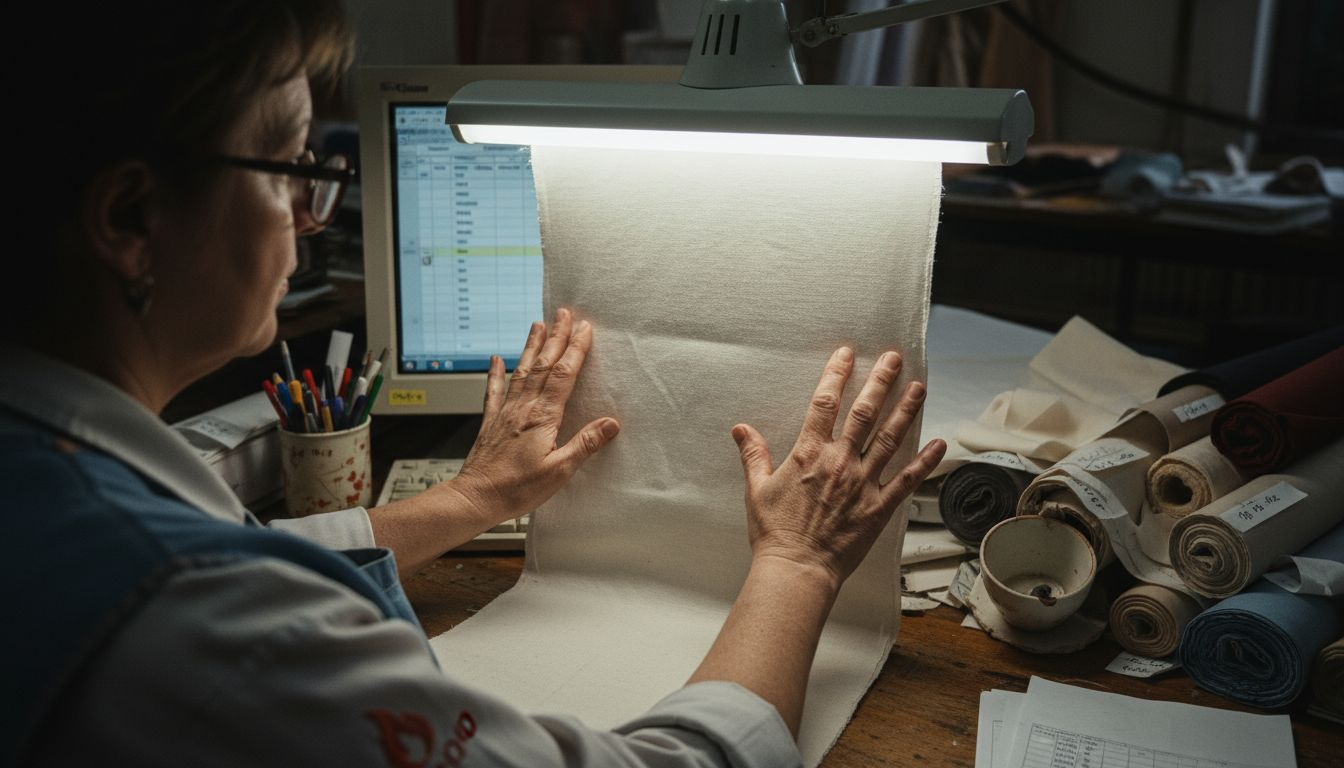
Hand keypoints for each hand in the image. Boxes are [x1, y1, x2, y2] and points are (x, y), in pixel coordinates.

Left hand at [450, 308, 619, 524]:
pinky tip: (496, 359)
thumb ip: (585, 444)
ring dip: (532, 346)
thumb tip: (610, 423)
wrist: (476, 498)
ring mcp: (505, 413)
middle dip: (556, 337)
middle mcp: (523, 408)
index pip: (563, 376)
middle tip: (564, 314)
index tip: (585, 329)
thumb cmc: (516, 489)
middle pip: (544, 365)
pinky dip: (495, 372)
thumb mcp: (560, 471)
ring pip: (522, 371)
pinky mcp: (491, 423)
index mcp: (542, 418)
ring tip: (538, 324)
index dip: (575, 350)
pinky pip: (494, 391)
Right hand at [732, 347, 945, 589]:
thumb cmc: (774, 533)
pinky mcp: (879, 507)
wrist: (796, 569)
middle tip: (893, 358)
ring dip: (906, 410)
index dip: (836, 375)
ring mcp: (863, 483)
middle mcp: (839, 462)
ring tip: (918, 386)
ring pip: (890, 438)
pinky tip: (938, 444)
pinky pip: (907, 480)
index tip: (846, 354)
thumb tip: (740, 429)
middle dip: (880, 381)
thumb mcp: (757, 489)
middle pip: (864, 412)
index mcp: (809, 453)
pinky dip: (925, 461)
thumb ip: (753, 455)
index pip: (824, 403)